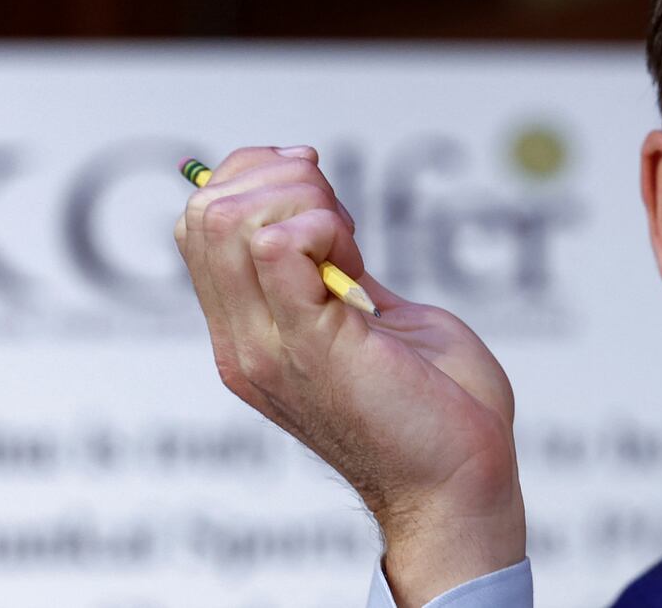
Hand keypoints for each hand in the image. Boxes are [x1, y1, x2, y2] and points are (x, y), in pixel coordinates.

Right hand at [175, 146, 525, 603]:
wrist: (461, 481)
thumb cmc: (437, 406)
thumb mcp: (372, 318)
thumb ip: (336, 276)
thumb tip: (320, 219)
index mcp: (250, 334)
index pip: (200, 225)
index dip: (256, 178)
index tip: (324, 192)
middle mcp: (242, 343)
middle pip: (203, 213)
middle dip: (279, 179)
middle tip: (344, 218)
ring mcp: (267, 348)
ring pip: (229, 220)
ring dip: (304, 200)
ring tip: (353, 242)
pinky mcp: (310, 346)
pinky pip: (279, 248)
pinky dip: (322, 226)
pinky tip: (356, 259)